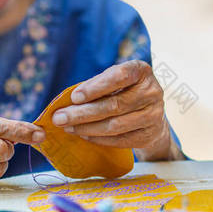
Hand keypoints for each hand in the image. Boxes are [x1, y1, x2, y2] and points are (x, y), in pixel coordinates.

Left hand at [51, 60, 183, 160]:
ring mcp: (153, 115)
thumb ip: (95, 87)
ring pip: (114, 125)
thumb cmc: (124, 92)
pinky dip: (98, 139)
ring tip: (67, 127)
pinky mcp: (148, 135)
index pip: (119, 76)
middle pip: (113, 105)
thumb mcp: (114, 82)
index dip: (96, 87)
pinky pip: (119, 140)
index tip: (74, 97)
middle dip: (82, 113)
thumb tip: (66, 103)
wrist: (150, 115)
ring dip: (86, 128)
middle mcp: (151, 92)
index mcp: (141, 71)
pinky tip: (83, 135)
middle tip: (59, 118)